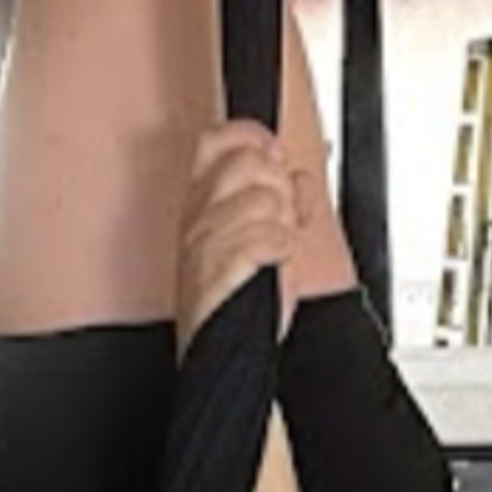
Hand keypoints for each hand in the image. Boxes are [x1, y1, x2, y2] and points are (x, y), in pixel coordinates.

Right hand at [176, 122, 299, 344]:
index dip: (249, 136)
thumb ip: (274, 200)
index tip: (271, 149)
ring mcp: (206, 240)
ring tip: (276, 252)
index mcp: (199, 204)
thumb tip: (294, 172)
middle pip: (248, 162)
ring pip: (265, 200)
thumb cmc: (232, 302)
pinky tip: (276, 265)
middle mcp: (198, 217)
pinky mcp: (221, 266)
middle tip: (280, 217)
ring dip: (283, 227)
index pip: (214, 142)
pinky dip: (283, 251)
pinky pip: (270, 237)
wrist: (215, 355)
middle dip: (278, 186)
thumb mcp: (253, 241)